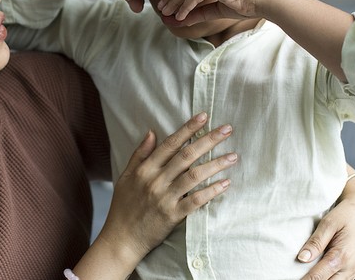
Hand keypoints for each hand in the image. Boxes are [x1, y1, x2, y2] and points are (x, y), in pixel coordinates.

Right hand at [94, 112, 236, 264]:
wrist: (121, 238)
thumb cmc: (124, 207)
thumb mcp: (126, 176)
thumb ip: (139, 154)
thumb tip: (151, 132)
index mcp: (144, 169)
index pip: (170, 144)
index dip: (188, 129)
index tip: (204, 116)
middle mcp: (155, 180)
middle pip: (186, 156)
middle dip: (208, 140)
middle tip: (227, 130)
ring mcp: (164, 198)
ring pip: (194, 176)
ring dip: (215, 164)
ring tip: (233, 156)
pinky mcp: (172, 216)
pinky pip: (196, 201)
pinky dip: (211, 191)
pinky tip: (225, 184)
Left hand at [297, 175, 354, 279]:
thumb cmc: (347, 213)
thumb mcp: (329, 223)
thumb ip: (316, 242)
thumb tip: (301, 258)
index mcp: (341, 256)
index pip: (317, 277)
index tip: (289, 278)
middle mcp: (349, 267)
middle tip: (293, 275)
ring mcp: (353, 270)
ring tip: (302, 275)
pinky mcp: (354, 269)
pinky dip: (328, 279)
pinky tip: (315, 273)